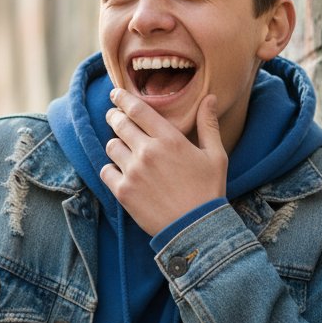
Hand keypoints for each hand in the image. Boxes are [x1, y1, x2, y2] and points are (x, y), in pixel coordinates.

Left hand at [100, 89, 227, 235]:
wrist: (196, 228)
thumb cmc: (208, 191)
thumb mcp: (215, 156)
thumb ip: (208, 125)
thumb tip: (210, 98)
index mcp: (169, 139)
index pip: (138, 109)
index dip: (124, 98)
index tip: (116, 94)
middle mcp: (147, 151)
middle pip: (120, 124)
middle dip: (114, 117)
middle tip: (113, 116)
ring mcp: (133, 172)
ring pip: (111, 147)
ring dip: (115, 145)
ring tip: (122, 149)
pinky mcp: (123, 191)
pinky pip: (106, 171)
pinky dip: (110, 169)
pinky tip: (119, 172)